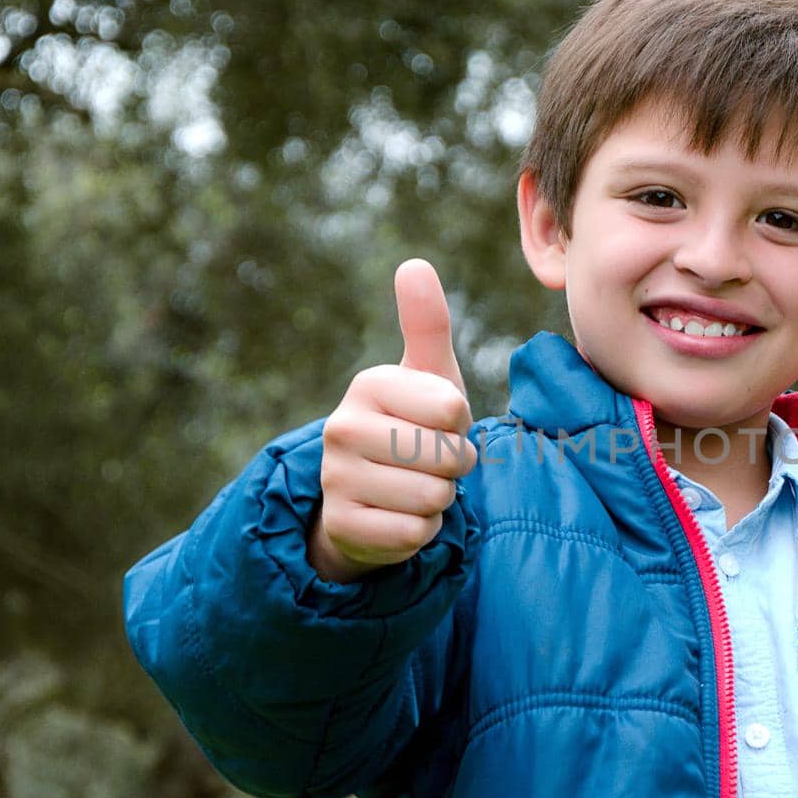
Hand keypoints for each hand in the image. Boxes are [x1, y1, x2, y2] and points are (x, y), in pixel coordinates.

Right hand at [309, 259, 477, 581]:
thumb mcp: (427, 376)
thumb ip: (426, 324)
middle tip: (432, 461)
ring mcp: (336, 478)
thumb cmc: (412, 426)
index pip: (451, 409)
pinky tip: (403, 516)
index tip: (440, 424)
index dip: (461, 424)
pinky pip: (414, 532)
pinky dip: (422, 530)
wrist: (371, 498)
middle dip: (453, 465)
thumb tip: (414, 264)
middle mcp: (341, 428)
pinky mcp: (341, 525)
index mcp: (368, 384)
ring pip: (431, 496)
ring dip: (439, 499)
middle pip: (443, 455)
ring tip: (417, 487)